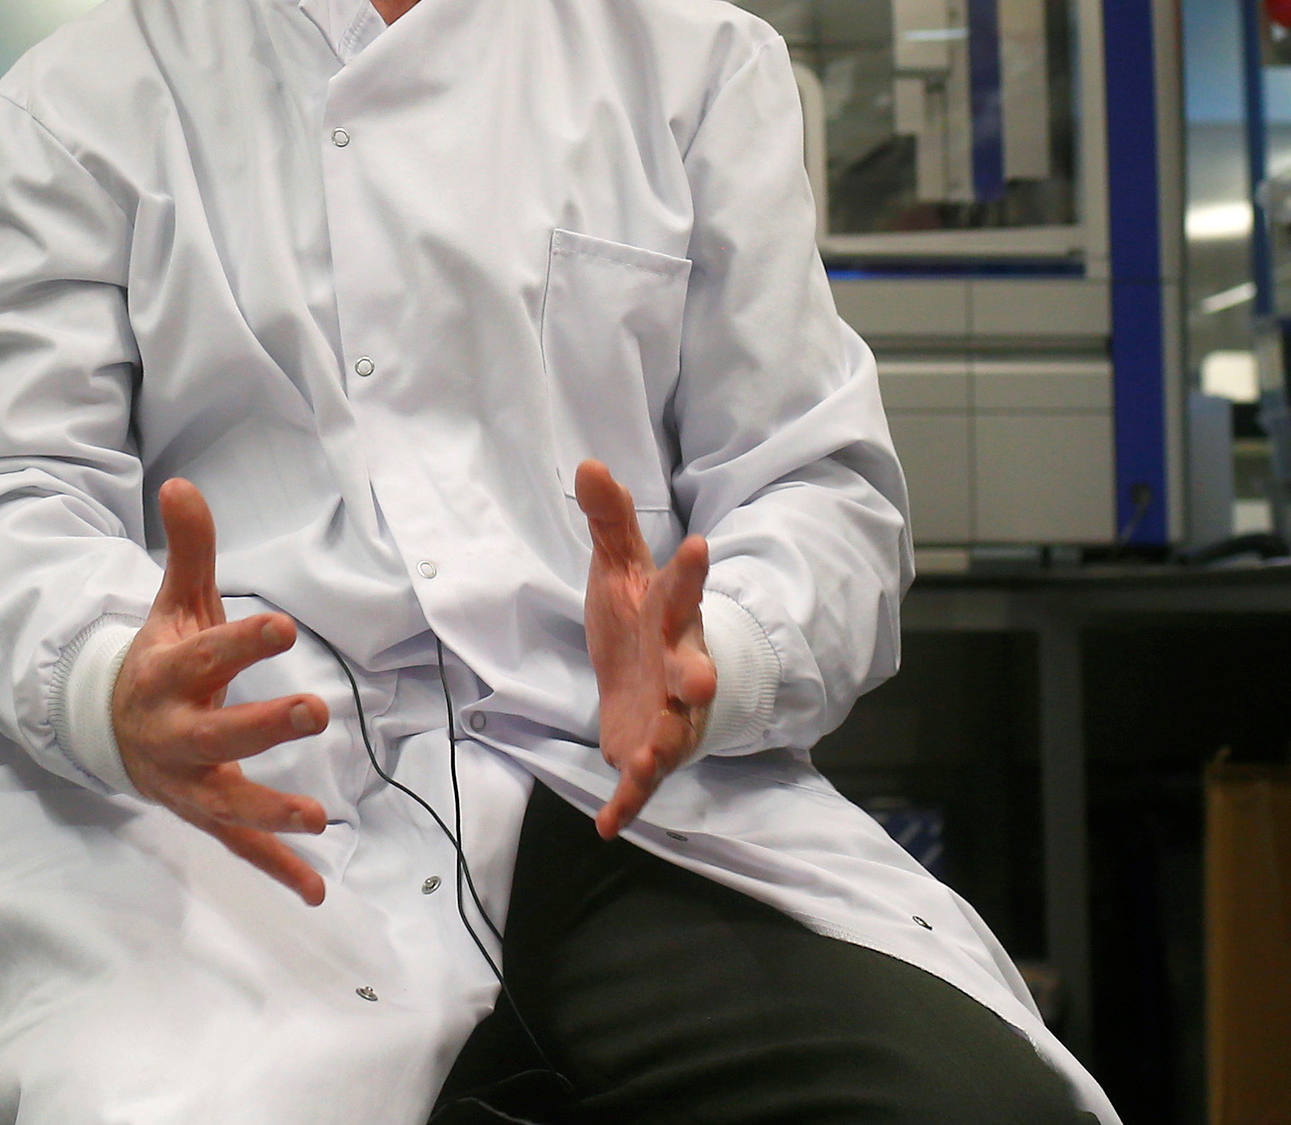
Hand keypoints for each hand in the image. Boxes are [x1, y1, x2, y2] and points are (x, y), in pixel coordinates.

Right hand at [112, 479, 334, 903]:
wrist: (110, 726)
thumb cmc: (159, 659)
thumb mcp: (174, 604)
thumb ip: (189, 550)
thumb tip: (182, 485)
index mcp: (166, 675)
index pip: (206, 655)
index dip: (242, 640)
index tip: (283, 624)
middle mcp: (173, 734)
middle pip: (217, 734)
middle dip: (263, 725)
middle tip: (315, 709)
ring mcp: (188, 781)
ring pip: (228, 801)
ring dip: (271, 810)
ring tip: (318, 817)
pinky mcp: (205, 813)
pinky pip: (240, 846)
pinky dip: (277, 869)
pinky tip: (317, 890)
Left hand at [580, 459, 715, 838]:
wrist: (650, 674)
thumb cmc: (639, 615)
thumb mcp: (619, 566)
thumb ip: (608, 521)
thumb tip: (588, 465)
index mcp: (670, 614)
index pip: (683, 588)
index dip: (692, 571)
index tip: (699, 547)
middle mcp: (680, 666)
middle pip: (693, 671)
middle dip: (698, 677)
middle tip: (702, 683)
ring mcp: (669, 713)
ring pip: (673, 734)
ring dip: (662, 748)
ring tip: (646, 762)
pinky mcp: (648, 749)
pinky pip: (641, 781)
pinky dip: (627, 802)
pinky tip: (608, 824)